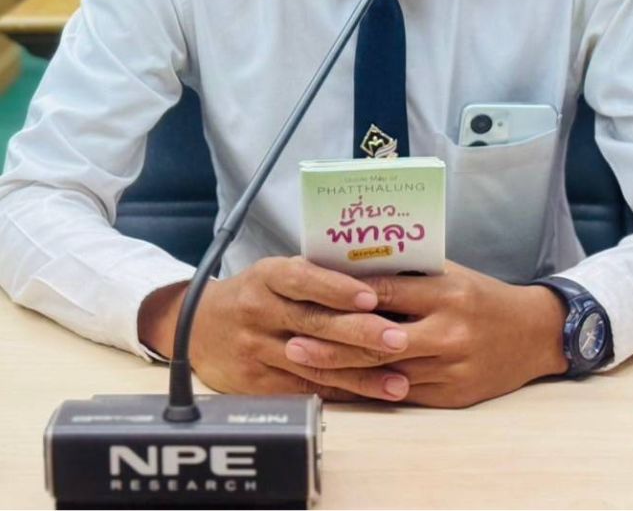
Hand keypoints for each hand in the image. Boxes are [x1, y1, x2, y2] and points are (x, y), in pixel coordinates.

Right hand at [137, 256, 413, 401]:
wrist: (197, 325)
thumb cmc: (256, 292)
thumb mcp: (276, 272)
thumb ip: (315, 274)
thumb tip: (376, 274)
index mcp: (267, 276)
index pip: (303, 280)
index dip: (337, 289)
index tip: (372, 296)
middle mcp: (259, 312)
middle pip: (314, 325)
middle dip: (361, 334)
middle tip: (400, 339)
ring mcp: (256, 350)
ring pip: (314, 364)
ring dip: (360, 374)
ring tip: (398, 380)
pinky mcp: (256, 384)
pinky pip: (305, 389)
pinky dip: (341, 393)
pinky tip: (371, 396)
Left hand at [284, 261, 567, 407]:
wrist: (533, 334)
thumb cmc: (482, 296)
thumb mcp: (450, 272)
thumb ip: (408, 272)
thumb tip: (355, 263)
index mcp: (446, 293)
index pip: (386, 294)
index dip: (346, 297)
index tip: (310, 296)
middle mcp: (448, 331)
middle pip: (379, 340)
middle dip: (333, 343)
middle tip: (293, 342)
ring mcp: (450, 367)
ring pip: (385, 373)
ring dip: (342, 372)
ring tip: (306, 368)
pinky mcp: (452, 396)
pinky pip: (401, 395)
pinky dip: (368, 391)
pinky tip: (340, 387)